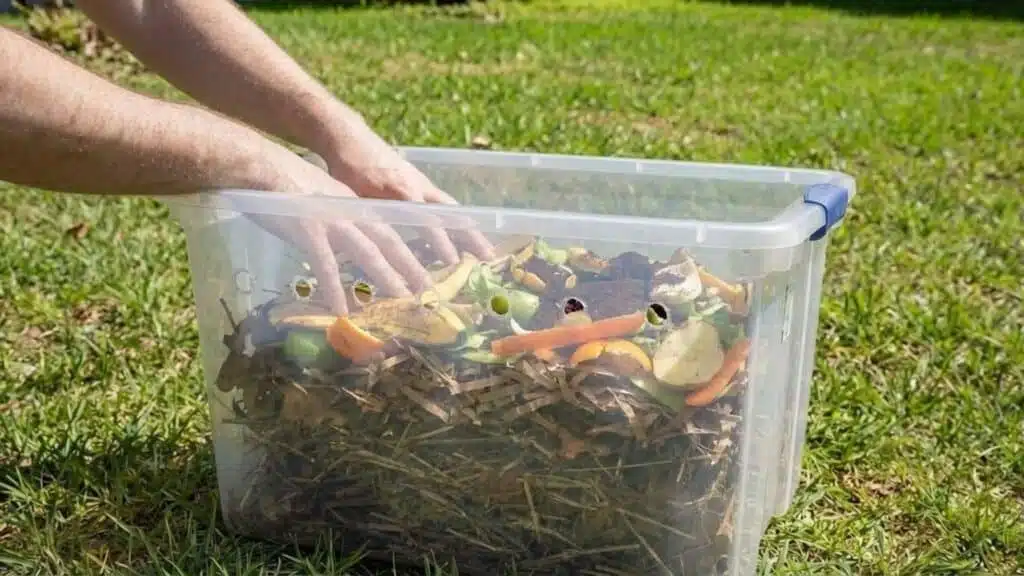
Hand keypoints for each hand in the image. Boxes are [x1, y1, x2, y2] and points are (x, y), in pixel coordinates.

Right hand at [250, 151, 435, 315]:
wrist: (256, 164)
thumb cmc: (281, 183)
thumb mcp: (319, 199)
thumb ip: (335, 221)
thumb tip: (342, 246)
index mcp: (353, 205)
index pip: (387, 230)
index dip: (407, 251)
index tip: (422, 271)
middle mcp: (349, 211)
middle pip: (388, 241)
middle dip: (410, 266)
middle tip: (428, 290)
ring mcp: (330, 219)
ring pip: (367, 252)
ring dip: (386, 277)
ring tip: (402, 299)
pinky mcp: (307, 229)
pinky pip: (325, 264)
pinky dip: (334, 288)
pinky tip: (341, 310)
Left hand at [314, 117, 495, 264]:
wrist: (350, 138)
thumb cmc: (348, 168)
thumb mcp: (352, 196)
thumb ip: (368, 219)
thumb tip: (372, 251)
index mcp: (401, 190)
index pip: (427, 219)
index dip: (439, 240)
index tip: (452, 259)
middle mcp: (418, 186)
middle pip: (451, 214)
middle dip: (470, 235)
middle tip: (489, 256)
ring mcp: (422, 183)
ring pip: (451, 209)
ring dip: (468, 229)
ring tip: (485, 252)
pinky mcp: (421, 183)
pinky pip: (444, 204)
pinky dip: (456, 221)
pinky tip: (464, 237)